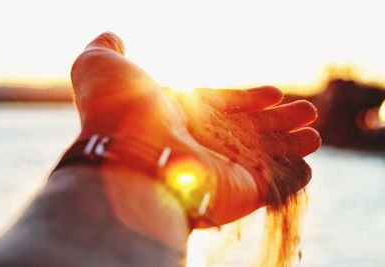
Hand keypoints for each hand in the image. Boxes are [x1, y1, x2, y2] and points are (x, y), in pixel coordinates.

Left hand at [71, 32, 320, 228]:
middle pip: (249, 132)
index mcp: (182, 117)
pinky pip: (271, 187)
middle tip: (308, 112)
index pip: (224, 106)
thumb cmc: (117, 107)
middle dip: (279, 122)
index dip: (249, 100)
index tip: (274, 93)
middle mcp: (201, 145)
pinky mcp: (239, 194)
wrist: (128, 155)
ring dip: (290, 145)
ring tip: (313, 134)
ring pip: (264, 157)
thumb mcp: (103, 64)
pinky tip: (306, 166)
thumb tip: (111, 38)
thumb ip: (109, 49)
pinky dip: (290, 178)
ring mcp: (221, 170)